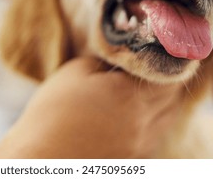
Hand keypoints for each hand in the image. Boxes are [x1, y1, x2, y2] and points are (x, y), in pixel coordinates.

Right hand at [0, 57, 183, 157]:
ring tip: (140, 93)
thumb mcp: (75, 72)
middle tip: (149, 70)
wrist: (40, 160)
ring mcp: (141, 146)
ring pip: (167, 119)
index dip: (165, 61)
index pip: (170, 75)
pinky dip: (150, 123)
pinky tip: (130, 117)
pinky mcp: (134, 161)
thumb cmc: (52, 114)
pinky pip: (154, 136)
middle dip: (165, 81)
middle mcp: (144, 124)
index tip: (156, 52)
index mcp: (131, 97)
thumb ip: (106, 61)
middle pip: (173, 97)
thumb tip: (123, 60)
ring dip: (160, 103)